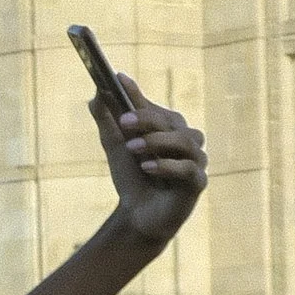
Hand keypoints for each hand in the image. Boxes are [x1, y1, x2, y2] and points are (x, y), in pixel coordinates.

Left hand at [90, 73, 206, 248]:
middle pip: (171, 121)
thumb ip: (107, 119)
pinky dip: (166, 166)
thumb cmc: (132, 177)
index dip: (136, 94)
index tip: (118, 79)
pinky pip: (189, 169)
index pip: (153, 107)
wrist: (138, 215)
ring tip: (132, 147)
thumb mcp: (115, 146)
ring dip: (156, 141)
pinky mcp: (197, 183)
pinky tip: (146, 167)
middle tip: (122, 120)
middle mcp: (187, 139)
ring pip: (185, 141)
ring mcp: (196, 160)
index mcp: (169, 127)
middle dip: (146, 118)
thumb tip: (97, 92)